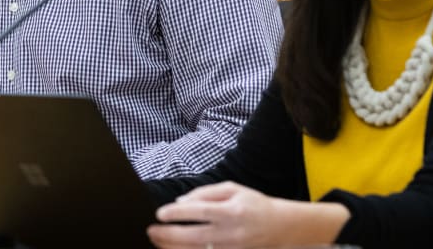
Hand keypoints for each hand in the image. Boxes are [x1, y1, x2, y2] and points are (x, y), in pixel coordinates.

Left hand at [147, 181, 284, 248]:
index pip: (199, 212)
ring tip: (157, 241)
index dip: (177, 213)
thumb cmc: (254, 205)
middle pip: (193, 237)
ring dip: (173, 248)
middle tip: (151, 230)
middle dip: (168, 235)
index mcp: (231, 211)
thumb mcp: (234, 189)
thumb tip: (181, 201)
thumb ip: (206, 193)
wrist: (280, 228)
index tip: (160, 213)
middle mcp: (230, 233)